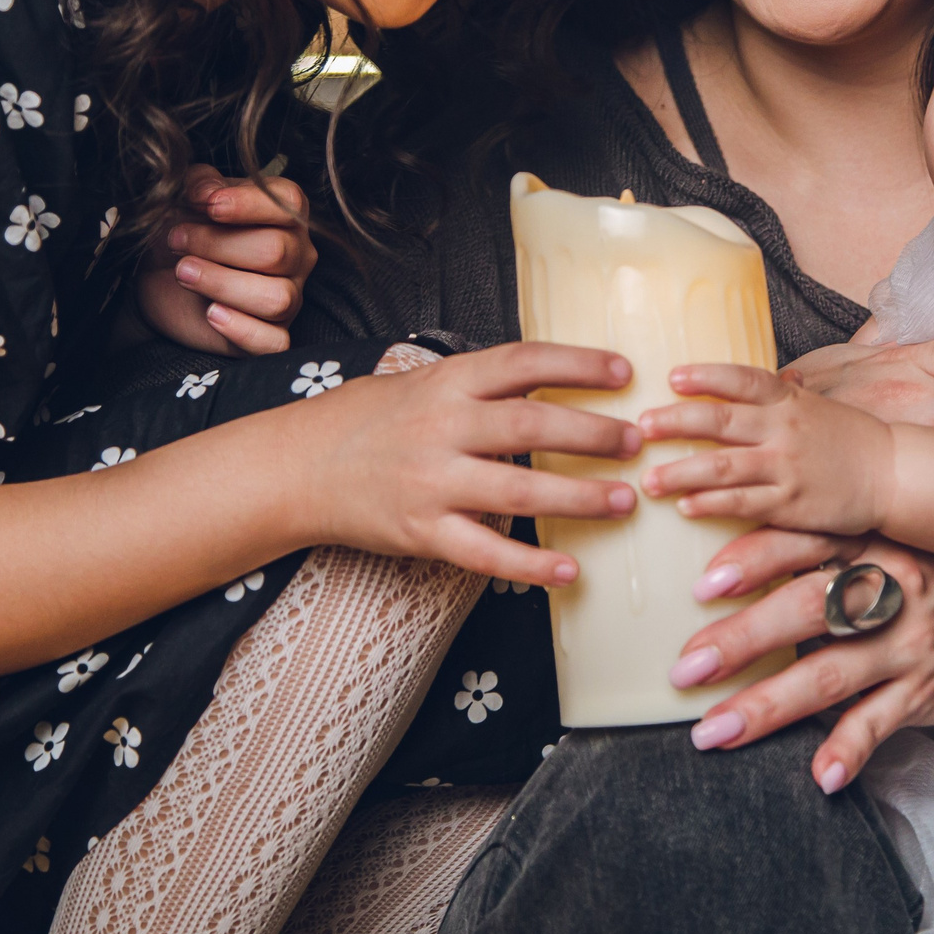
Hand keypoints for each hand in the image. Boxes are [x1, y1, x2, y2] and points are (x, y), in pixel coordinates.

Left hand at [136, 165, 315, 354]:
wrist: (160, 278)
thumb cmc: (186, 231)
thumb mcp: (187, 198)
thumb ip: (200, 183)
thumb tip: (209, 192)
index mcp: (285, 215)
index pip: (287, 202)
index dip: (247, 203)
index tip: (207, 206)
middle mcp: (297, 255)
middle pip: (276, 251)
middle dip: (218, 244)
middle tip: (177, 240)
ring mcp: (290, 297)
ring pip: (276, 298)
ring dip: (221, 283)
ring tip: (184, 272)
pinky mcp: (272, 336)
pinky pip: (274, 343)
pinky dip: (241, 328)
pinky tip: (211, 313)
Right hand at [295, 341, 643, 587]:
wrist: (296, 468)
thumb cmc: (364, 421)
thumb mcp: (419, 382)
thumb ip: (478, 384)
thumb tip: (545, 380)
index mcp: (447, 381)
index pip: (524, 361)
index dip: (579, 364)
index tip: (626, 370)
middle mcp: (442, 426)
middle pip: (531, 423)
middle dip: (593, 433)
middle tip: (637, 441)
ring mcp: (432, 481)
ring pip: (519, 489)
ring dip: (579, 496)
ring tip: (623, 501)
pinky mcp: (421, 530)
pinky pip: (484, 551)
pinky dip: (529, 564)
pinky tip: (569, 572)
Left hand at [639, 364, 895, 534]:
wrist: (893, 472)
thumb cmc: (849, 437)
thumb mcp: (815, 404)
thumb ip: (777, 397)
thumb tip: (737, 386)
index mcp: (789, 400)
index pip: (743, 380)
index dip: (707, 376)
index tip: (672, 376)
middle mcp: (784, 429)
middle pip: (721, 422)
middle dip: (677, 422)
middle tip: (641, 426)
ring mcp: (787, 467)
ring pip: (725, 467)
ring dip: (682, 472)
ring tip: (648, 478)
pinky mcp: (791, 504)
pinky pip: (744, 503)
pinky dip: (712, 504)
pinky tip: (685, 506)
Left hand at [674, 528, 933, 793]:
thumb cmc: (921, 583)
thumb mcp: (879, 548)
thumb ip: (817, 553)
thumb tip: (722, 569)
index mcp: (870, 544)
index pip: (804, 544)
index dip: (754, 560)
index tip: (703, 586)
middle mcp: (889, 589)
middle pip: (806, 610)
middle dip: (742, 640)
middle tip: (687, 668)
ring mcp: (906, 643)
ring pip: (830, 674)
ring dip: (768, 706)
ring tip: (714, 731)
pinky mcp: (923, 692)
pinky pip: (880, 724)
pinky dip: (850, 751)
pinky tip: (820, 775)